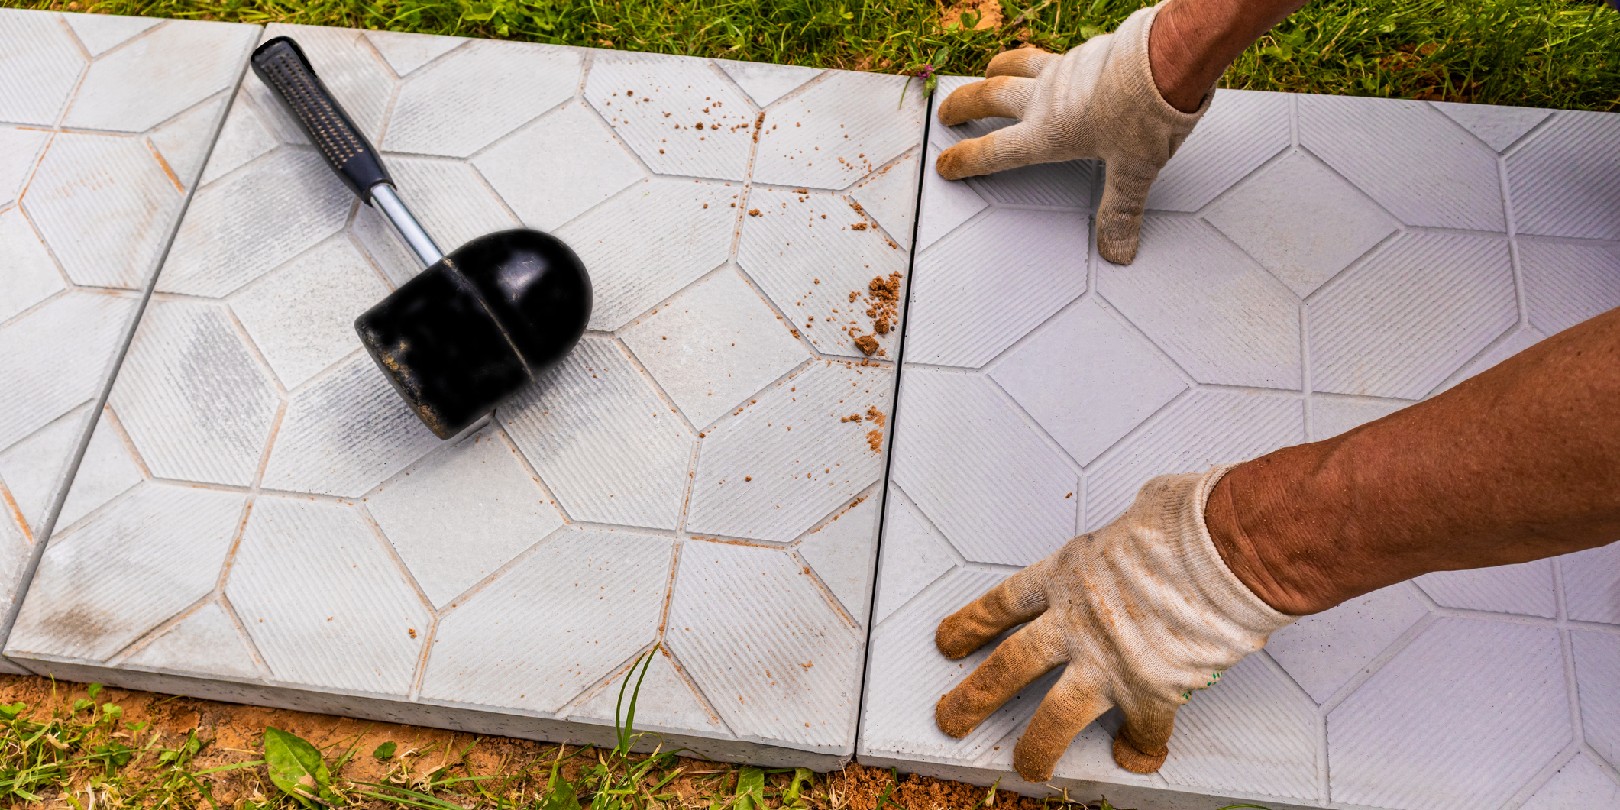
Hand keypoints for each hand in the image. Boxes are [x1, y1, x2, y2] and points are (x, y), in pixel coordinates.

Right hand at [933, 3, 1211, 263]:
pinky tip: (1045, 61)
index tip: (946, 164)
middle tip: (947, 112)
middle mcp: (1045, 98)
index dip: (966, 160)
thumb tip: (1117, 248)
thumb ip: (1120, 210)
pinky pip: (1048, 53)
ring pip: (1014, 66)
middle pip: (990, 98)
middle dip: (964, 106)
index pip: (994, 152)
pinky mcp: (1084, 50)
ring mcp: (1062, 69)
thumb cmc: (1147, 112)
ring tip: (986, 73)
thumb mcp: (1133, 171)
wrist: (1170, 59)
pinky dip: (1034, 58)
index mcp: (1048, 133)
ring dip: (994, 71)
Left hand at [933, 468, 1293, 780]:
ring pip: (1053, 716)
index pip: (1004, 604)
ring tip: (1027, 766)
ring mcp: (1108, 661)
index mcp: (1068, 574)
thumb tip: (1148, 517)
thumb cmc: (1192, 523)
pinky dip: (1140, 747)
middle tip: (951, 717)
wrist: (1227, 554)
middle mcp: (1076, 622)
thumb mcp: (1141, 510)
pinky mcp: (1148, 691)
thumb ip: (1130, 530)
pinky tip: (1136, 757)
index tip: (949, 642)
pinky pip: (1140, 731)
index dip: (972, 625)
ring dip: (1036, 746)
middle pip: (1008, 665)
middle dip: (974, 697)